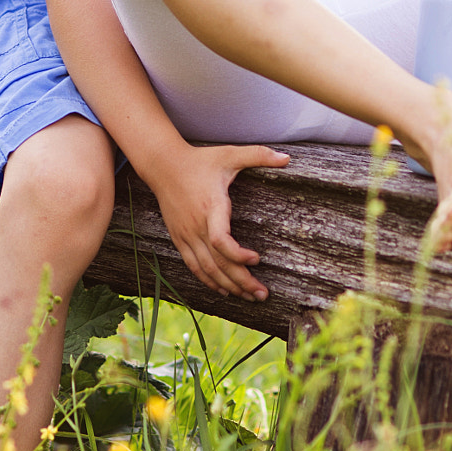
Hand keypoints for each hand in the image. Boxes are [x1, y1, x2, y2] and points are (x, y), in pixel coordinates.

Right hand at [143, 143, 289, 299]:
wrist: (163, 166)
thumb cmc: (200, 160)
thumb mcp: (230, 153)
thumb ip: (258, 155)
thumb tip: (287, 158)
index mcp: (210, 207)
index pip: (220, 240)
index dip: (238, 255)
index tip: (257, 259)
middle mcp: (196, 226)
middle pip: (218, 263)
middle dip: (241, 282)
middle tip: (262, 294)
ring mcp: (186, 235)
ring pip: (207, 269)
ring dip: (228, 286)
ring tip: (249, 297)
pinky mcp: (179, 239)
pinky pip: (194, 266)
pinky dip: (208, 281)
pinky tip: (223, 290)